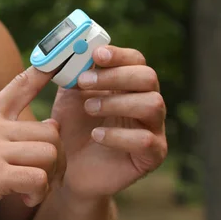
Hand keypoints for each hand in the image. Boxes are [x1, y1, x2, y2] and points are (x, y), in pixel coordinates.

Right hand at [0, 67, 64, 219]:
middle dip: (57, 160)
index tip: (60, 57)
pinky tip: (24, 199)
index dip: (44, 70)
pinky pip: (38, 177)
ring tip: (32, 191)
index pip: (20, 84)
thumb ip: (9, 132)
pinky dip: (38, 193)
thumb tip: (54, 125)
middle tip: (47, 179)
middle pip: (50, 132)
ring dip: (49, 179)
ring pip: (49, 153)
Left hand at [51, 46, 167, 198]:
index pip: (136, 60)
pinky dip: (119, 135)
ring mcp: (153, 129)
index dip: (118, 54)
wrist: (67, 170)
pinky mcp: (152, 156)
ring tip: (89, 109)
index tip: (96, 54)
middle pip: (148, 77)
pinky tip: (96, 136)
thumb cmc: (71, 128)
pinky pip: (146, 140)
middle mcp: (146, 102)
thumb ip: (72, 73)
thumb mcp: (68, 97)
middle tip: (84, 82)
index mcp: (129, 85)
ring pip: (153, 104)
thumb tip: (70, 49)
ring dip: (117, 103)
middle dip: (115, 76)